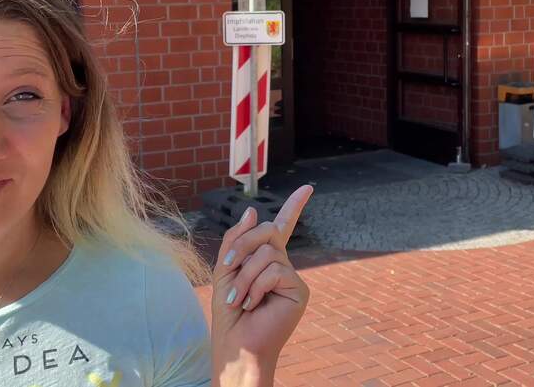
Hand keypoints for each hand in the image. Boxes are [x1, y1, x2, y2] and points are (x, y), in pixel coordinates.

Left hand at [210, 185, 313, 386]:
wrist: (236, 344)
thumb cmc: (229, 312)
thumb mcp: (225, 270)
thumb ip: (236, 240)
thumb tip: (253, 211)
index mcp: (266, 259)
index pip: (282, 227)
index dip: (294, 206)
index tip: (308, 188)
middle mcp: (283, 265)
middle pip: (267, 231)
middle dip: (242, 246)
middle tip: (228, 269)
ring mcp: (292, 277)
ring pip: (268, 252)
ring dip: (244, 275)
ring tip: (239, 299)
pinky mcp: (299, 290)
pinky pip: (275, 270)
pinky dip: (256, 286)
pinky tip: (252, 303)